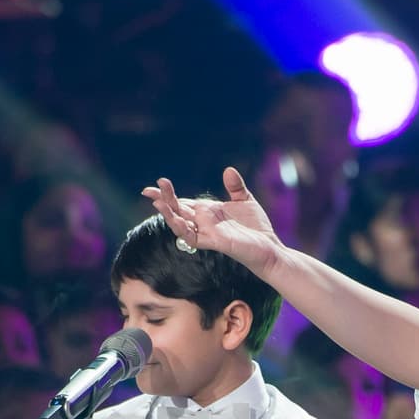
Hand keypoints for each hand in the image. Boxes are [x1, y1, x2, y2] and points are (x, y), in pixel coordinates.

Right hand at [142, 166, 283, 279]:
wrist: (270, 248)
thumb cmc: (256, 228)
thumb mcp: (245, 200)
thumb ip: (235, 186)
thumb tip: (228, 170)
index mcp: (208, 212)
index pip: (183, 202)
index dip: (168, 194)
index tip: (156, 184)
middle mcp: (204, 223)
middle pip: (178, 210)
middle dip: (163, 200)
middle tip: (149, 190)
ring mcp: (208, 233)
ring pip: (180, 225)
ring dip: (168, 214)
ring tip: (157, 202)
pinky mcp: (215, 242)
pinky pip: (193, 237)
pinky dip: (183, 229)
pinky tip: (177, 219)